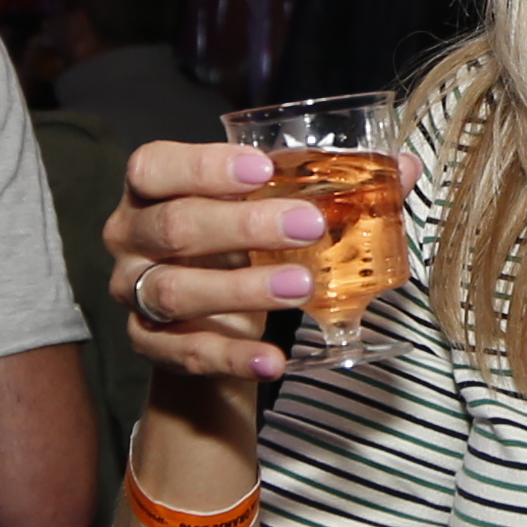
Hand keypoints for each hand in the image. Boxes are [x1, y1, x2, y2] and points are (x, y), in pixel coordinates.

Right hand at [98, 139, 344, 394]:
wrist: (206, 321)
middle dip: (244, 225)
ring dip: (242, 289)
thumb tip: (397, 167)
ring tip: (301, 285)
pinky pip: (186, 352)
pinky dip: (233, 357)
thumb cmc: (230, 245)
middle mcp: (128, 237)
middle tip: (310, 225)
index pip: (154, 168)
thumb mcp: (255, 208)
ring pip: (176, 291)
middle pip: (174, 226)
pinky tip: (272, 360)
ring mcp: (132, 293)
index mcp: (147, 190)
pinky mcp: (147, 344)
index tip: (264, 169)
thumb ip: (304, 186)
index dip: (204, 167)